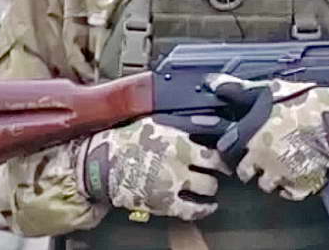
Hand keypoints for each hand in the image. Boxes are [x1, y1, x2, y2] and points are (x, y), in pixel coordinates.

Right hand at [79, 116, 230, 220]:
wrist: (103, 163)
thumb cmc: (128, 138)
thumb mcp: (156, 121)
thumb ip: (183, 123)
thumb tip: (208, 118)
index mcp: (179, 141)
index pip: (213, 150)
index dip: (223, 154)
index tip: (225, 154)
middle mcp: (179, 163)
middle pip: (214, 170)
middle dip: (220, 170)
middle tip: (221, 170)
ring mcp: (173, 184)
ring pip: (207, 189)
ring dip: (211, 187)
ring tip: (210, 185)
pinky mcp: (164, 203)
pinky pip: (191, 210)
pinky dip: (204, 209)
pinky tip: (208, 206)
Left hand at [205, 75, 328, 200]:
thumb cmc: (304, 99)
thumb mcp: (269, 89)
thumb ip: (238, 89)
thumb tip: (212, 82)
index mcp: (251, 135)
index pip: (228, 151)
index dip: (233, 149)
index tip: (239, 146)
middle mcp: (262, 157)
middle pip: (245, 173)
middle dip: (251, 166)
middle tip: (262, 156)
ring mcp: (282, 172)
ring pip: (266, 185)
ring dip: (271, 177)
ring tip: (280, 164)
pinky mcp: (301, 183)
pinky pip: (289, 193)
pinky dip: (290, 187)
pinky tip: (295, 173)